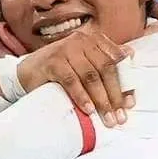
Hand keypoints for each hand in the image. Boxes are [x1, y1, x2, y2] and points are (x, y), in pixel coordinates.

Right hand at [15, 30, 134, 127]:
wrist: (27, 72)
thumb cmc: (59, 71)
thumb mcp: (84, 65)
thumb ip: (105, 62)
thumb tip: (131, 58)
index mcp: (93, 40)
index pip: (115, 62)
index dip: (124, 83)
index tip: (130, 104)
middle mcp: (81, 41)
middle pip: (105, 69)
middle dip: (115, 95)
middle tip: (119, 116)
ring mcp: (66, 49)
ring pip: (90, 76)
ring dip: (101, 100)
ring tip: (107, 118)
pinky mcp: (53, 62)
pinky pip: (71, 80)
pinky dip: (81, 96)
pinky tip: (88, 109)